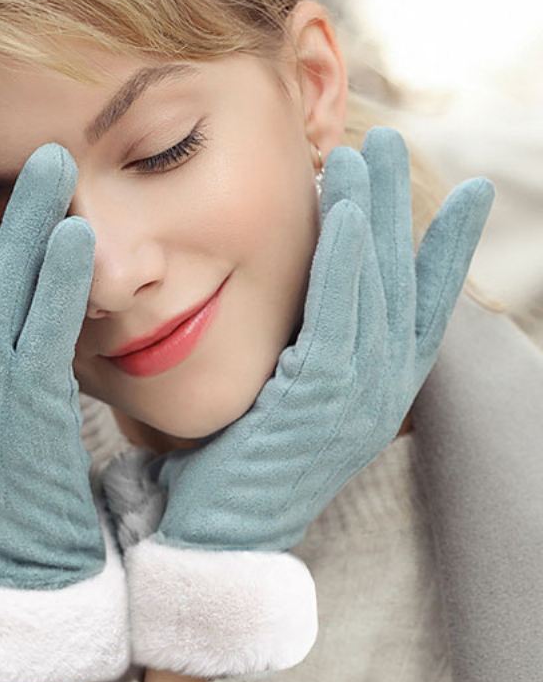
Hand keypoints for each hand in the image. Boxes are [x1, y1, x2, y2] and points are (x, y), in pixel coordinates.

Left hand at [100, 126, 494, 677]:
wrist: (212, 539)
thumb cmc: (236, 463)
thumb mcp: (286, 396)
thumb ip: (306, 347)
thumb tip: (301, 289)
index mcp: (379, 391)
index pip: (426, 306)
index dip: (449, 247)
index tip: (470, 191)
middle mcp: (382, 394)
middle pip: (403, 281)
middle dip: (400, 207)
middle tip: (388, 141)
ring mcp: (358, 402)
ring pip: (378, 290)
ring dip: (373, 216)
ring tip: (362, 151)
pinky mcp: (319, 406)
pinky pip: (341, 319)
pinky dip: (345, 263)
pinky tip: (340, 213)